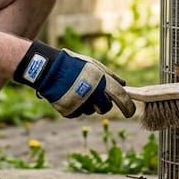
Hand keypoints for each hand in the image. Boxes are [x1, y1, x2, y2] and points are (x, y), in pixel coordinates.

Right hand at [12, 42, 134, 117]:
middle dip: (103, 104)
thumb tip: (124, 85)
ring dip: (88, 104)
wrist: (49, 70)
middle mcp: (93, 94)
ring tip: (78, 90)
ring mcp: (80, 104)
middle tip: (95, 95)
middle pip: (105, 108)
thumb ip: (110, 76)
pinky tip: (70, 95)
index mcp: (102, 81)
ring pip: (91, 111)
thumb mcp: (94, 65)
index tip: (129, 112)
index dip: (128, 107)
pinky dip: (76, 107)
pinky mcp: (69, 111)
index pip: (122, 98)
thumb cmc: (74, 65)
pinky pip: (78, 113)